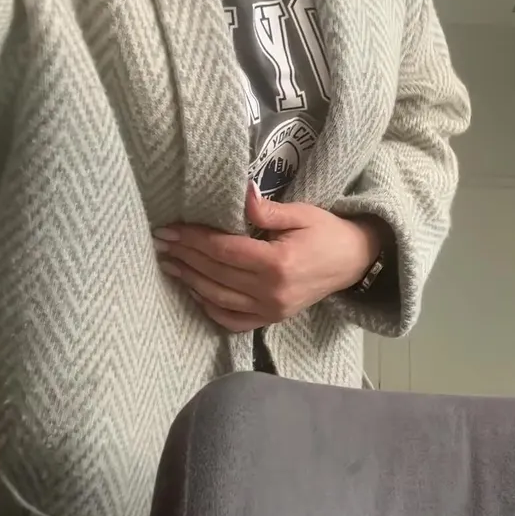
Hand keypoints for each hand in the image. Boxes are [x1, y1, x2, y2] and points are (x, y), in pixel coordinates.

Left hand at [153, 183, 382, 332]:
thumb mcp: (301, 213)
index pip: (223, 251)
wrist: (354, 261)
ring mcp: (271, 310)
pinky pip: (233, 320)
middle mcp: (271, 292)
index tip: (170, 229)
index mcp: (277, 264)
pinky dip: (210, 308)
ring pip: (218, 298)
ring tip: (169, 264)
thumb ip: (266, 210)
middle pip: (215, 274)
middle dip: (185, 256)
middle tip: (160, 242)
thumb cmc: (327, 232)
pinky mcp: (272, 319)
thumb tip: (240, 194)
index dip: (193, 240)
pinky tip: (195, 292)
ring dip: (190, 281)